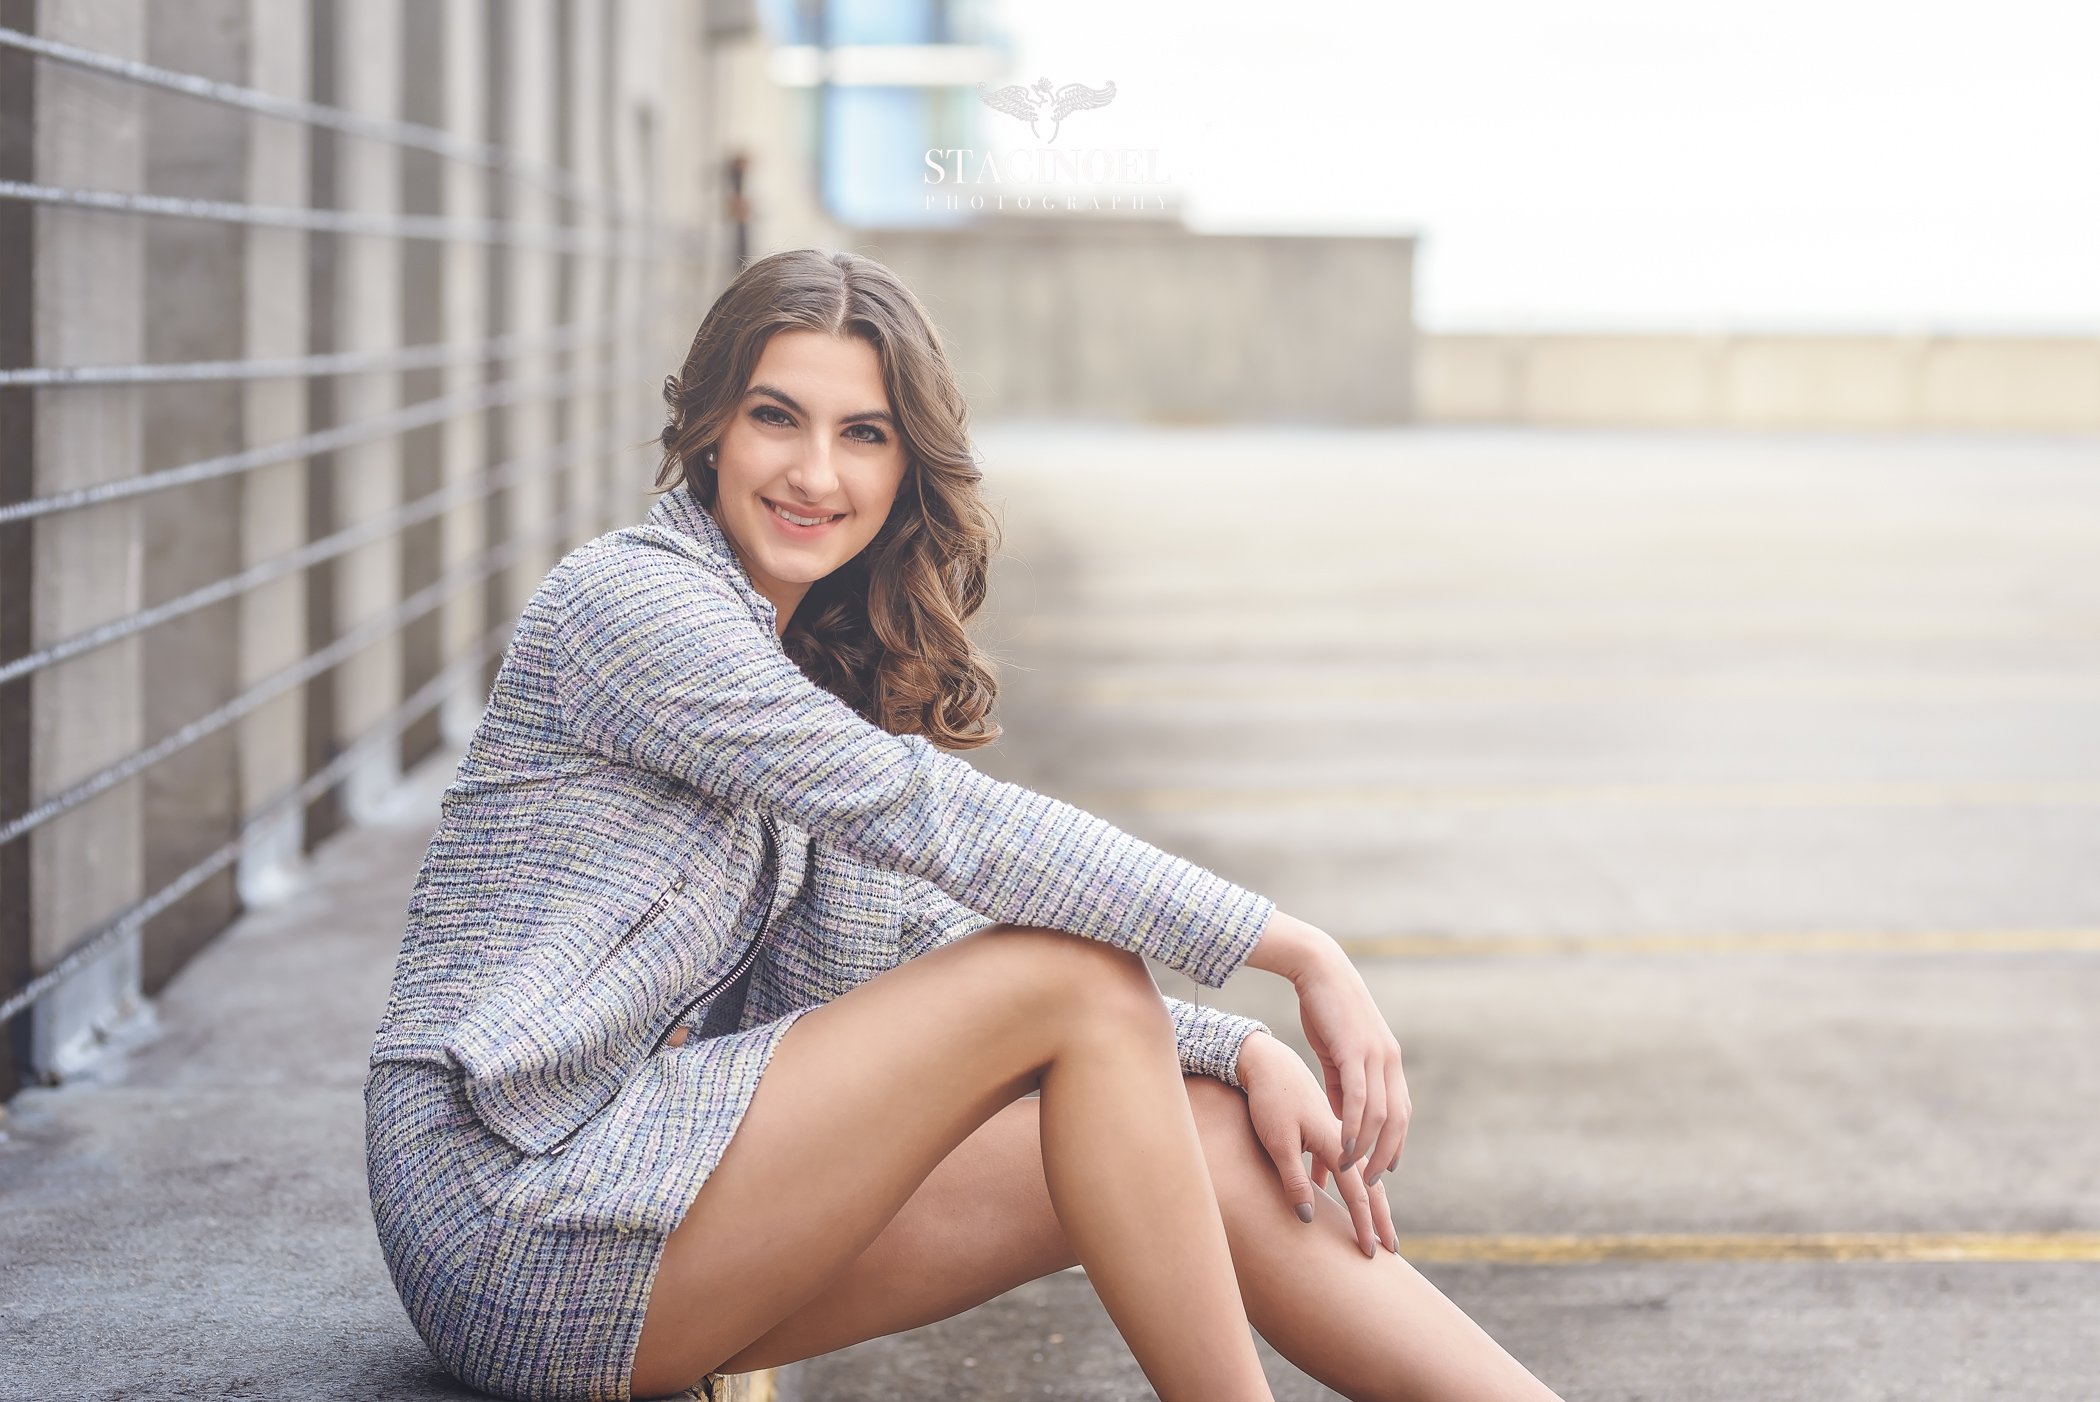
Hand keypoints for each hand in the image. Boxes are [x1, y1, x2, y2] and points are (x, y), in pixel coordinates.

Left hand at [1238, 1030, 1397, 1258]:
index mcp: (1336, 1143)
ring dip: (1365, 1203)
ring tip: (1371, 1228)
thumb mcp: (1278, 1143)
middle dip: (1380, 1218)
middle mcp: (1342, 1139)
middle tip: (1392, 1250)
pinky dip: (1339, 1183)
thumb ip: (1294, 1180)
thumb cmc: (1270, 1101)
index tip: (1372, 1253)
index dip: (1364, 1224)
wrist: (1267, 1062)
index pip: (1357, 1194)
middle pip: (1368, 1186)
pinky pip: (1337, 1164)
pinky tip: (1325, 1195)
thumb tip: (1309, 1219)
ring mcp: (1333, 1134)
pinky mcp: (1321, 1130)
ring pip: (1355, 1175)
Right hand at [1291, 935, 1408, 1185]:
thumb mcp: (1337, 1053)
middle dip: (1384, 1155)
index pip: (1401, 1114)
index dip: (1394, 1145)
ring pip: (1379, 1115)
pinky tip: (1345, 1145)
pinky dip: (1354, 1126)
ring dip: (1366, 1148)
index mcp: (1389, 1061)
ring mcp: (1376, 1055)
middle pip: (1397, 1121)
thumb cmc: (1324, 1010)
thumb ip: (1341, 1085)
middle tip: (1368, 1184)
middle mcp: (1390, 1061)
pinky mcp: (1356, 1050)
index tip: (1382, 1171)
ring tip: (1350, 1169)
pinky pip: (1359, 1098)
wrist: (1318, 969)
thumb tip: (1340, 1118)